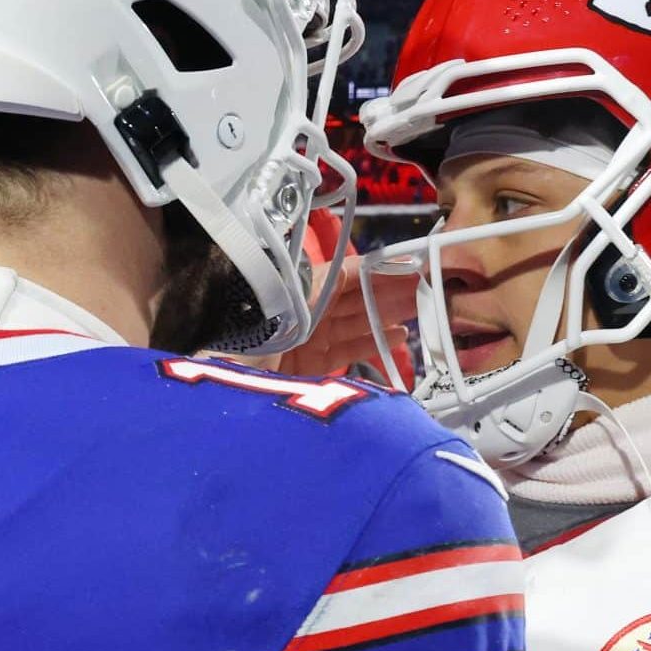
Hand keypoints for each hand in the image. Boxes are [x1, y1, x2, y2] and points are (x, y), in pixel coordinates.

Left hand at [255, 255, 418, 382]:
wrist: (220, 386)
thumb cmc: (250, 337)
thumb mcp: (286, 304)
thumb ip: (317, 287)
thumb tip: (347, 268)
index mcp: (301, 289)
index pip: (347, 274)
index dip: (380, 269)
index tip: (414, 265)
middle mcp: (307, 311)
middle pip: (355, 298)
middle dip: (390, 293)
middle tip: (429, 290)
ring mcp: (309, 340)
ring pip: (356, 325)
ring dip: (387, 319)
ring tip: (419, 315)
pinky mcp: (311, 369)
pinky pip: (348, 354)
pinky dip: (373, 347)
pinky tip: (398, 341)